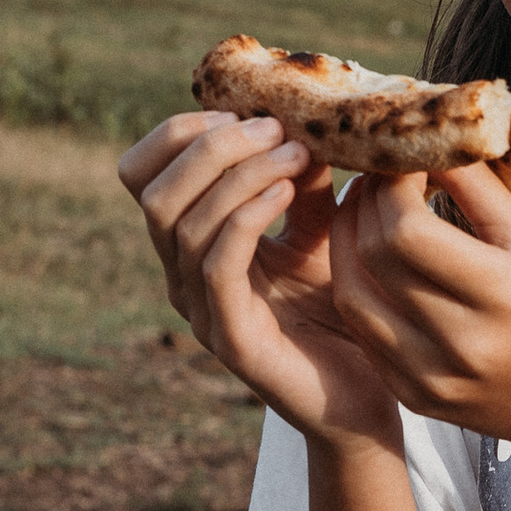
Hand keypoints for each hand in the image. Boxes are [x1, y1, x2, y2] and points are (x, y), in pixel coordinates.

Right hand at [116, 114, 402, 445]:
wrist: (367, 398)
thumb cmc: (342, 311)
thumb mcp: (321, 228)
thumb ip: (301, 179)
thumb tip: (300, 122)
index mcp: (191, 243)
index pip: (142, 174)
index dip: (179, 133)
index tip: (245, 113)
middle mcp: (182, 276)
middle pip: (152, 191)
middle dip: (209, 146)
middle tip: (273, 128)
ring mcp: (201, 310)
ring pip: (180, 222)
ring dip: (239, 173)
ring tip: (295, 155)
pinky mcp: (230, 339)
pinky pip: (215, 263)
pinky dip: (245, 215)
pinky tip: (286, 193)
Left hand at [323, 164, 510, 468]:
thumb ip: (479, 188)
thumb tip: (430, 134)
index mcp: (502, 296)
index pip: (409, 230)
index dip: (390, 185)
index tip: (399, 158)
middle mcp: (462, 343)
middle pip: (376, 257)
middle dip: (365, 204)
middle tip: (376, 176)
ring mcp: (431, 377)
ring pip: (352, 294)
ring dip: (345, 242)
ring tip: (362, 210)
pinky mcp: (414, 395)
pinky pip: (362, 330)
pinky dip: (357, 284)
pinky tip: (369, 259)